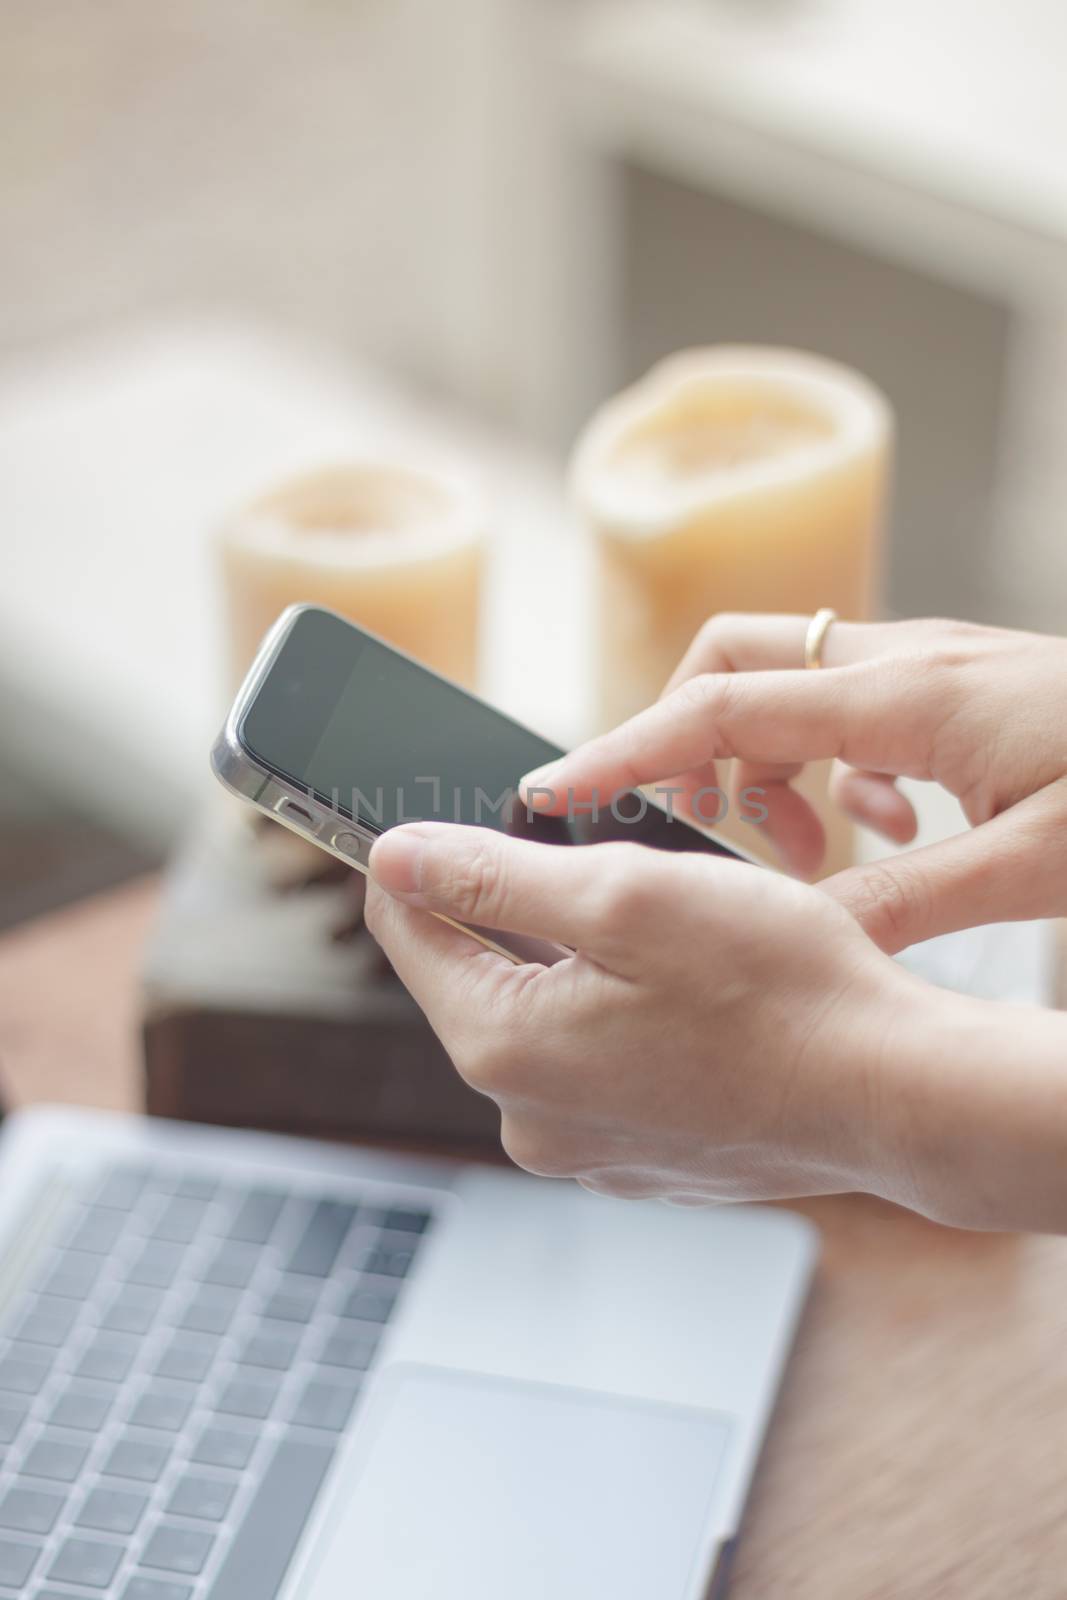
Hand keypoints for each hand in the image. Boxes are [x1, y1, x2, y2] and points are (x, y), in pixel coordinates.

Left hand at [364, 821, 930, 1209]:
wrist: (897, 1093)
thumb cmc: (778, 987)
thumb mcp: (623, 896)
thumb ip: (492, 876)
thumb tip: (392, 856)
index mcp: (505, 1049)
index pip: (407, 933)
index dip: (414, 861)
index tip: (430, 814)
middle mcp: (530, 1119)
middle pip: (478, 980)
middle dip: (513, 909)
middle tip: (581, 854)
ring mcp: (588, 1150)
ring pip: (547, 1020)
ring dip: (577, 962)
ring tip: (656, 920)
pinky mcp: (643, 1159)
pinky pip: (601, 1066)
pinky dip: (624, 1017)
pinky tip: (690, 992)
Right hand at [520, 615, 1066, 951]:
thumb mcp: (1034, 866)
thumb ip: (904, 899)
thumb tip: (796, 937)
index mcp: (906, 696)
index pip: (722, 709)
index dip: (624, 752)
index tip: (547, 791)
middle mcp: (903, 662)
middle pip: (736, 662)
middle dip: (690, 743)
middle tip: (709, 837)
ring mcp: (930, 666)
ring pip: (792, 690)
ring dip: (774, 772)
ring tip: (815, 858)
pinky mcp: (956, 686)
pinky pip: (851, 709)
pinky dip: (837, 771)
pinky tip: (890, 832)